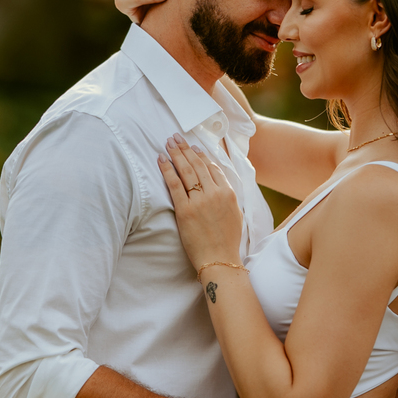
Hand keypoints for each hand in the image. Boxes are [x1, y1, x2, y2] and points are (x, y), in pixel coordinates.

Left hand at [158, 135, 242, 271]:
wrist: (219, 259)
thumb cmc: (227, 241)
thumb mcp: (235, 214)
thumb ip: (227, 197)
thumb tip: (219, 184)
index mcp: (228, 193)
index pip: (213, 168)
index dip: (202, 156)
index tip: (194, 148)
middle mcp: (215, 193)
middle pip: (198, 165)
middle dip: (186, 149)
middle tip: (176, 138)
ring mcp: (199, 201)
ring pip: (186, 171)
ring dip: (176, 154)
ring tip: (169, 142)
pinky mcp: (185, 210)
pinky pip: (174, 184)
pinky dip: (167, 170)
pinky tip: (161, 159)